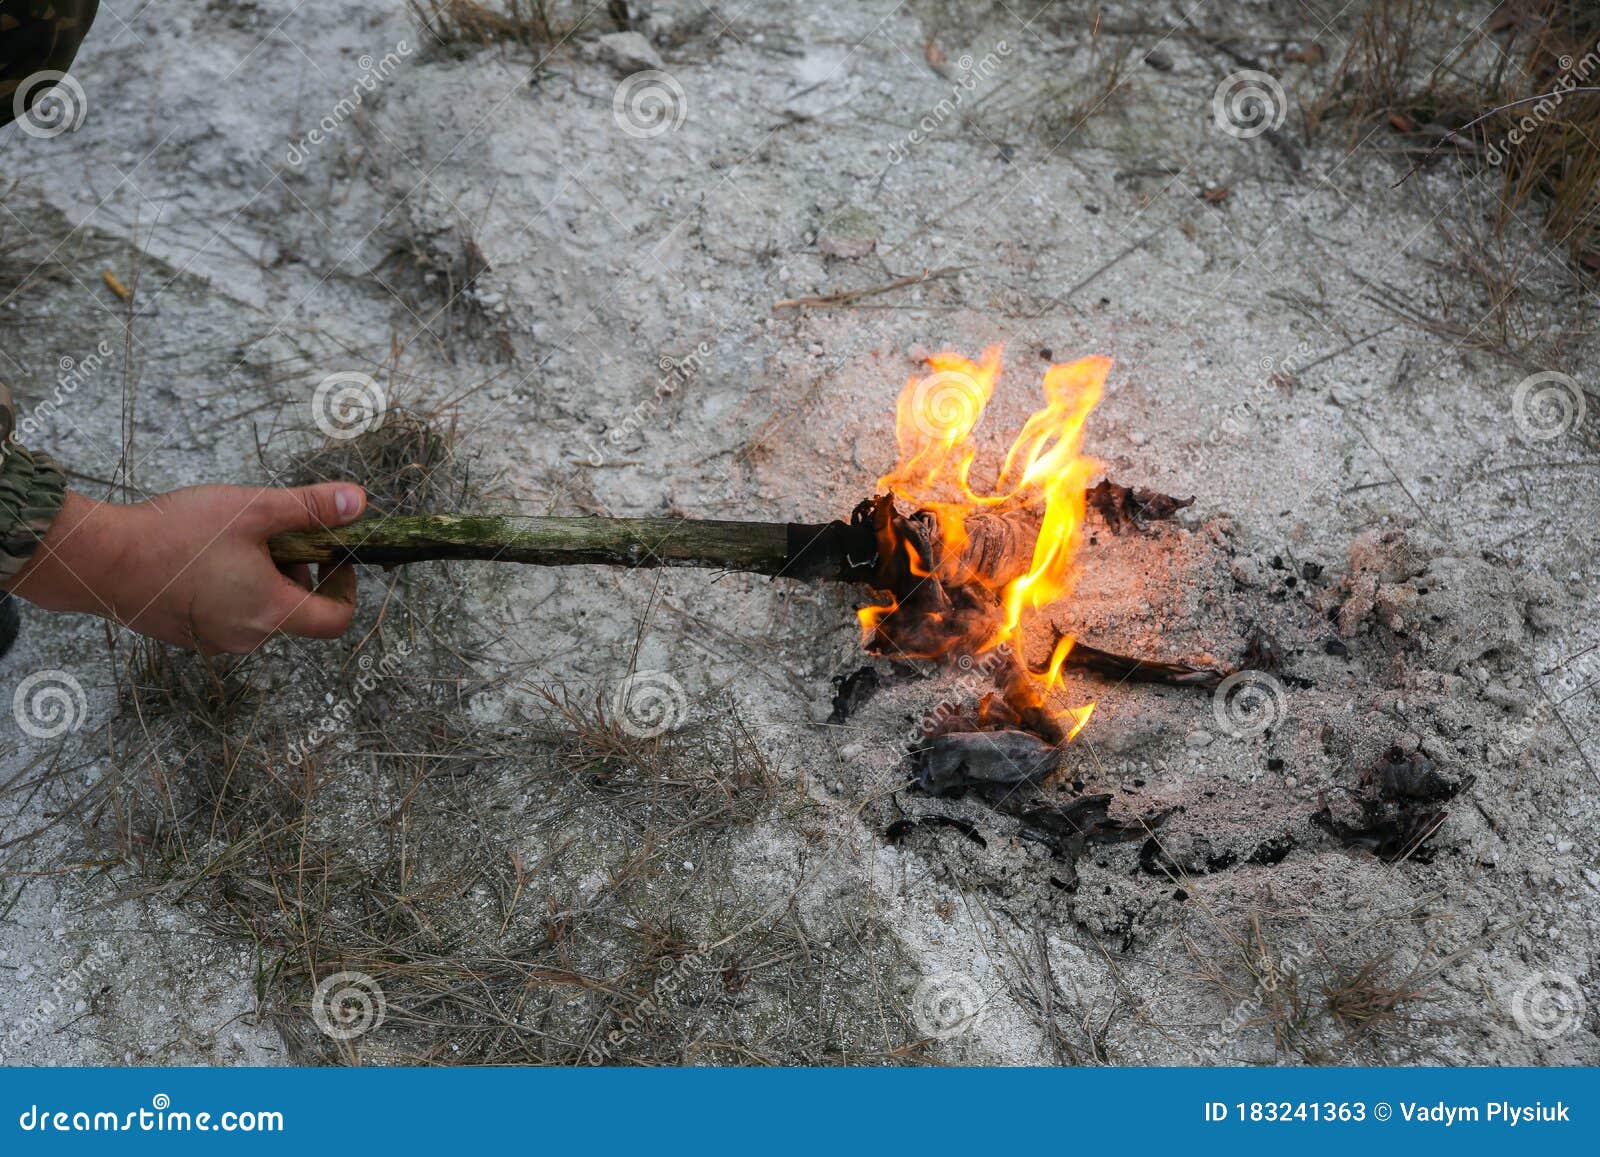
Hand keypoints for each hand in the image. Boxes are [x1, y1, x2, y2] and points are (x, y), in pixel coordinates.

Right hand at [7, 482, 367, 653]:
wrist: (98, 559)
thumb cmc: (176, 534)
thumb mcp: (254, 510)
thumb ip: (311, 508)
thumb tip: (359, 502)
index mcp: (271, 613)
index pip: (335, 621)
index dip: (346, 589)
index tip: (335, 558)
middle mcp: (246, 637)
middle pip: (297, 611)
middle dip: (300, 572)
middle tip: (278, 534)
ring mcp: (213, 640)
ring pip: (261, 612)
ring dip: (265, 578)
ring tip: (238, 539)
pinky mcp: (186, 635)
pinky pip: (228, 615)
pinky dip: (234, 588)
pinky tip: (208, 555)